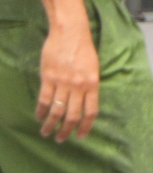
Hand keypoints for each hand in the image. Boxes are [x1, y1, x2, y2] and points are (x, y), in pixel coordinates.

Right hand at [37, 19, 99, 141]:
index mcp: (93, 84)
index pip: (91, 111)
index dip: (86, 126)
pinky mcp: (49, 78)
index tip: (80, 136)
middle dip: (66, 130)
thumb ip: (89, 86)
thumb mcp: (94, 68)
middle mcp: (79, 86)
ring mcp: (63, 82)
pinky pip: (44, 99)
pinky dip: (40, 111)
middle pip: (72, 115)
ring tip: (46, 132)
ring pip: (56, 110)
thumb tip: (84, 103)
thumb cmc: (84, 49)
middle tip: (61, 139)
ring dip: (50, 124)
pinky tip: (39, 117)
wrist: (70, 32)